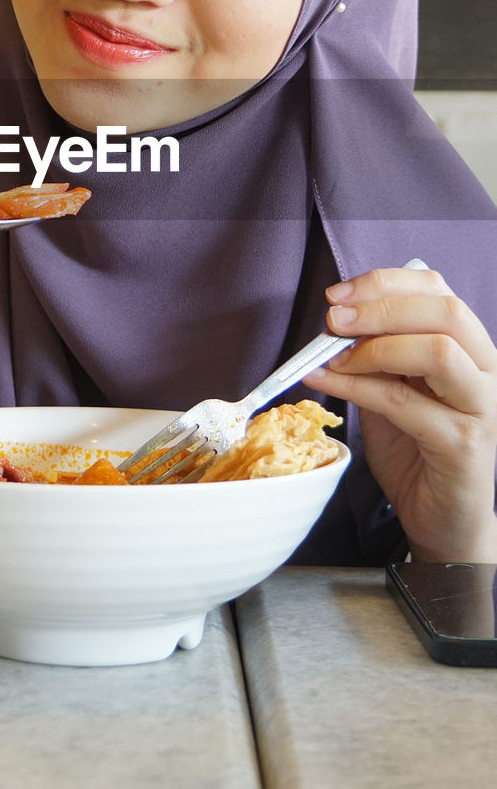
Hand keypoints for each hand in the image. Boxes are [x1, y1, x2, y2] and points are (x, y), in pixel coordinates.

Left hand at [307, 263, 496, 562]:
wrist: (444, 524)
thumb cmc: (417, 454)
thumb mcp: (392, 391)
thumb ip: (375, 357)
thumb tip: (335, 323)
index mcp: (470, 350)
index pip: (439, 291)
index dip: (386, 283)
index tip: (339, 294)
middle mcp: (486, 372)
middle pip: (446, 312)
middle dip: (381, 306)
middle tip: (334, 320)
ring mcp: (482, 408)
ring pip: (439, 351)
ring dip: (375, 346)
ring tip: (333, 356)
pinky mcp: (465, 445)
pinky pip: (406, 403)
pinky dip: (357, 387)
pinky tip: (325, 382)